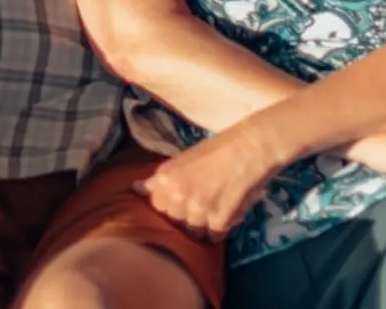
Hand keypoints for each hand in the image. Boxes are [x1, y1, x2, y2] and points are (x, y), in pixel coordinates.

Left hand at [135, 128, 278, 241]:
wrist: (249, 147)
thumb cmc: (217, 148)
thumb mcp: (183, 159)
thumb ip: (160, 179)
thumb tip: (135, 189)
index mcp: (165, 177)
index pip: (156, 206)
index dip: (170, 205)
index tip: (182, 199)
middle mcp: (177, 195)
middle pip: (174, 222)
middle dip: (185, 217)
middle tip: (202, 202)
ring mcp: (197, 210)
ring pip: (193, 232)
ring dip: (203, 225)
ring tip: (216, 206)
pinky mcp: (219, 221)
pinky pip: (213, 238)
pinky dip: (220, 229)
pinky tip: (227, 212)